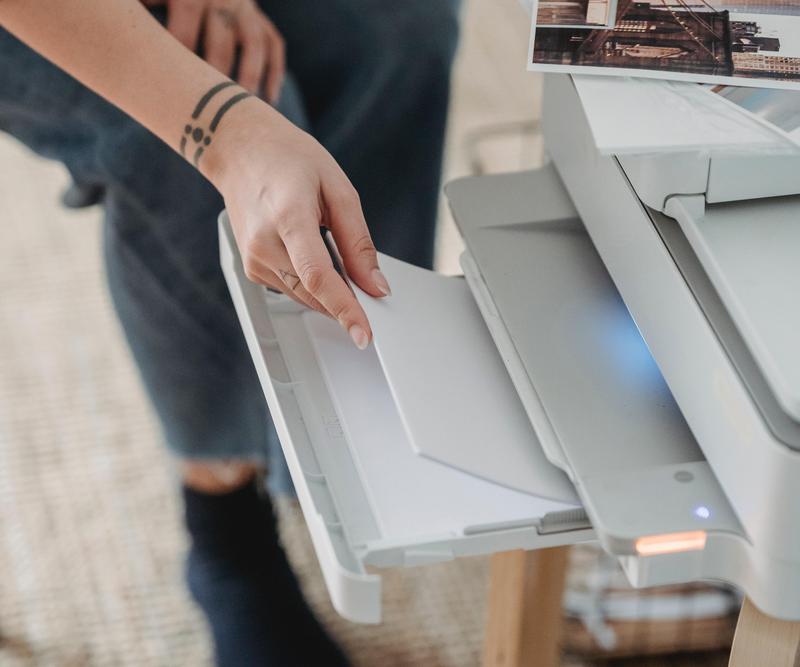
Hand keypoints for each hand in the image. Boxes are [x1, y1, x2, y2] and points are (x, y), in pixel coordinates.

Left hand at [144, 0, 284, 101]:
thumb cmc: (167, 0)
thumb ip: (140, 9)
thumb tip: (103, 27)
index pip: (183, 24)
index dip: (176, 52)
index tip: (166, 87)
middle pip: (220, 42)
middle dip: (212, 74)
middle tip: (203, 110)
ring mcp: (246, 10)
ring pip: (254, 46)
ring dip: (248, 78)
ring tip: (243, 108)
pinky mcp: (262, 21)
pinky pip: (274, 46)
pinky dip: (273, 73)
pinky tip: (268, 99)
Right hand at [202, 98, 391, 349]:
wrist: (241, 150)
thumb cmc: (288, 159)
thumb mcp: (338, 189)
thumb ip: (358, 242)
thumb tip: (375, 285)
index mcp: (289, 217)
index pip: (319, 277)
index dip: (344, 309)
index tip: (363, 334)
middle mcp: (264, 243)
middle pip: (313, 293)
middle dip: (346, 302)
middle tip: (368, 289)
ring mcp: (253, 259)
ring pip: (304, 297)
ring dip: (329, 291)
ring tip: (332, 250)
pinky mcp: (252, 268)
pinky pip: (292, 289)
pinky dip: (312, 284)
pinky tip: (314, 254)